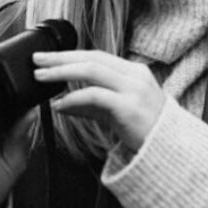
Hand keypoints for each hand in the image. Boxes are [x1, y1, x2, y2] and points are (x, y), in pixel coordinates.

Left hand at [32, 50, 165, 151]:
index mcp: (134, 72)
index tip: (48, 57)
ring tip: (41, 77)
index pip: (97, 56)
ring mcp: (134, 90)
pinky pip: (95, 96)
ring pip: (92, 71)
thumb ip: (91, 105)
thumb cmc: (145, 131)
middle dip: (61, 58)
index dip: (70, 55)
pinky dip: (74, 98)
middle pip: (92, 58)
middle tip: (37, 60)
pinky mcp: (129, 107)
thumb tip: (62, 101)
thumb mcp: (116, 112)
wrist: (170, 152)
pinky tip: (60, 105)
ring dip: (62, 72)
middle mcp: (135, 76)